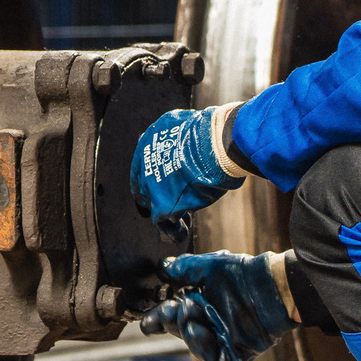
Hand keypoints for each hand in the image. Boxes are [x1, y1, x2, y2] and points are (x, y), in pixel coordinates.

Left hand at [132, 104, 249, 235]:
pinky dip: (173, 231)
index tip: (165, 184)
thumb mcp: (189, 126)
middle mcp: (145, 162)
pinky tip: (181, 233)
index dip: (155, 176)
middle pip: (147, 186)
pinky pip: (163, 224)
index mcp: (149, 139)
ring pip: (154, 206)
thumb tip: (190, 146)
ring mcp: (151, 184)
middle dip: (160, 196)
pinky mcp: (162, 204)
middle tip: (175, 203)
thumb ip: (181, 139)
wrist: (215, 143)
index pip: (145, 163)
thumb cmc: (212, 132)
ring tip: (183, 220)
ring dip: (168, 213)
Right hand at [139, 250, 295, 360]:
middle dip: (171, 324)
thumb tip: (162, 268)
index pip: (172, 314)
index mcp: (198, 304)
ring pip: (197, 347)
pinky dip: (208, 352)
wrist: (273, 287)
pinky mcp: (238, 354)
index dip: (158, 318)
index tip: (147, 321)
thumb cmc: (243, 274)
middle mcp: (208, 323)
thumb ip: (184, 268)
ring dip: (190, 336)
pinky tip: (203, 334)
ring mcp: (222, 339)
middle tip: (169, 313)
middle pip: (181, 331)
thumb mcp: (210, 267)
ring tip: (191, 321)